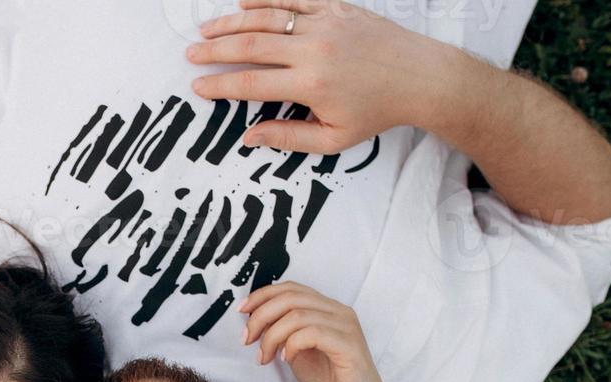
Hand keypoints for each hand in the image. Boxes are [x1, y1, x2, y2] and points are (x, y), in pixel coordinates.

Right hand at [186, 0, 450, 153]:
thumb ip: (288, 138)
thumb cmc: (377, 112)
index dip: (220, 85)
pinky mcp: (337, 7)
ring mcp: (325, 23)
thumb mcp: (334, 138)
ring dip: (232, 22)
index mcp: (311, 84)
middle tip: (190, 55)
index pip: (252, 83)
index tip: (198, 86)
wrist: (420, 77)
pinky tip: (242, 1)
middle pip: (251, 45)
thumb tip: (249, 137)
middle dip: (215, 51)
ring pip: (267, 17)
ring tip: (206, 29)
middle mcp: (314, 49)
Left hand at [240, 281, 392, 381]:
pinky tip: (286, 359)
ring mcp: (346, 326)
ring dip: (271, 336)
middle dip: (260, 317)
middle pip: (290, 298)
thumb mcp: (295, 350)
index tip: (241, 311)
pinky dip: (291, 344)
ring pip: (297, 316)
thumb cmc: (328, 380)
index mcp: (327, 308)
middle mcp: (339, 311)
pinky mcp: (348, 344)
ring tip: (264, 357)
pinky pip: (311, 333)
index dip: (263, 295)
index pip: (291, 288)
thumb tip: (254, 319)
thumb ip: (281, 331)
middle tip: (246, 340)